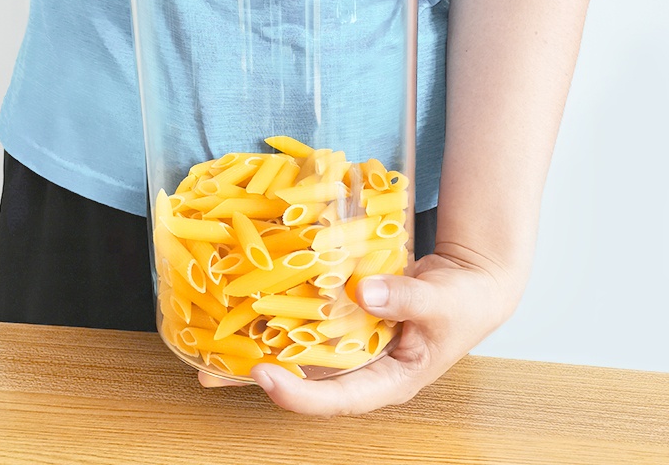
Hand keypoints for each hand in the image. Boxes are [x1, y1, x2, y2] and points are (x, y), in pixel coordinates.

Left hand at [199, 249, 522, 415]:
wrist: (470, 282)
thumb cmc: (462, 302)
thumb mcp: (440, 303)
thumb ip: (406, 299)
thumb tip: (363, 293)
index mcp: (389, 380)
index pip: (340, 399)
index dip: (301, 395)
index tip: (264, 377)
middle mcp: (364, 366)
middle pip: (308, 379)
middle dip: (260, 374)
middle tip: (212, 368)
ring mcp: (353, 342)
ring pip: (303, 351)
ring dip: (263, 345)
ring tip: (214, 343)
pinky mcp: (347, 317)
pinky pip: (312, 318)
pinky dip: (286, 313)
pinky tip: (253, 303)